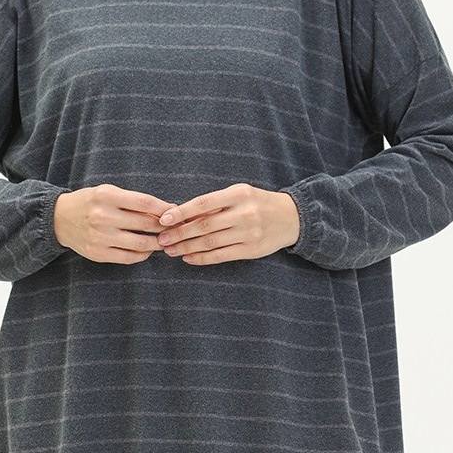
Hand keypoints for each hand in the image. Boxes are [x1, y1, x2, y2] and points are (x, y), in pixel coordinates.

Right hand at [54, 184, 177, 263]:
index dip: (164, 209)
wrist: (59, 219)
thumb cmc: (90, 202)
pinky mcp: (97, 253)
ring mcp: (100, 237)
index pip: (145, 202)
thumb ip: (133, 201)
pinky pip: (128, 257)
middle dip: (165, 227)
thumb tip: (165, 211)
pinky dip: (143, 255)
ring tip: (164, 240)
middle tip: (175, 228)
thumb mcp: (108, 192)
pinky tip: (147, 250)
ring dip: (157, 243)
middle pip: (145, 223)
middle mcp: (103, 216)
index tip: (175, 212)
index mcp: (106, 196)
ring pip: (140, 243)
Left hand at [156, 184, 299, 264]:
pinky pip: (221, 256)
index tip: (163, 219)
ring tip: (170, 250)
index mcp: (238, 194)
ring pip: (210, 243)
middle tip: (161, 239)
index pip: (204, 203)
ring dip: (186, 247)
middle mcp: (244, 213)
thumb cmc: (257, 203)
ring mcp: (248, 233)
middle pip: (204, 225)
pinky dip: (202, 258)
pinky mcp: (251, 250)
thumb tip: (181, 214)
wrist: (291, 217)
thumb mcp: (239, 194)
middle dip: (179, 233)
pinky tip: (188, 258)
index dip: (182, 212)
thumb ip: (215, 203)